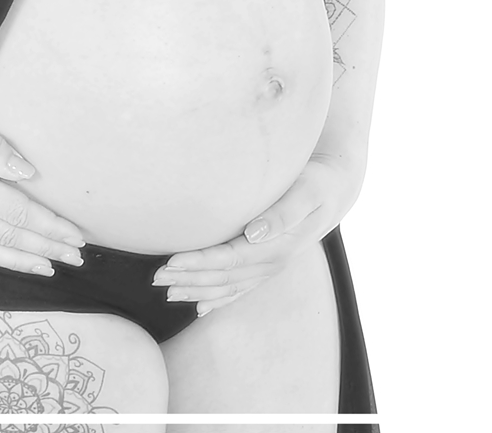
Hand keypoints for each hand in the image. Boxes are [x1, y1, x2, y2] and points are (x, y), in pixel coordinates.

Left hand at [151, 151, 361, 314]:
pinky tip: (200, 307)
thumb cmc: (316, 184)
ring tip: (167, 291)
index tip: (170, 262)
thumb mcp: (306, 192)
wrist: (335, 190)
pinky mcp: (267, 264)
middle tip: (156, 278)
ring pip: (228, 287)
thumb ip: (283, 212)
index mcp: (275, 246)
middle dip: (189, 279)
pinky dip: (219, 299)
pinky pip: (240, 289)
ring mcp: (269, 267)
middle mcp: (270, 262)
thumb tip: (253, 232)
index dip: (198, 263)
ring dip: (197, 290)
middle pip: (223, 278)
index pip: (228, 260)